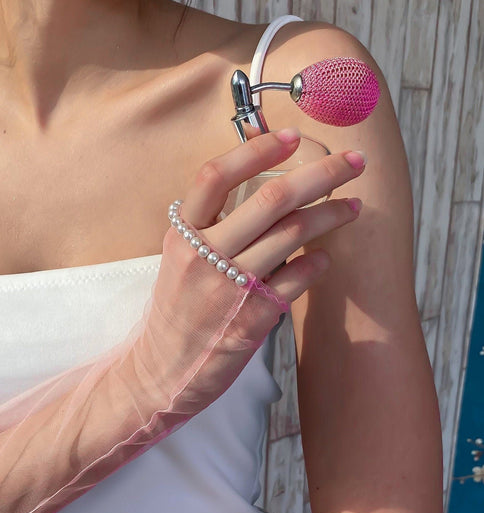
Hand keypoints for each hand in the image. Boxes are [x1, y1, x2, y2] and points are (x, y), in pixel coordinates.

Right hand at [177, 125, 365, 305]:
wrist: (168, 367)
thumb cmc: (179, 307)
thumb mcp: (180, 257)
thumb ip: (211, 222)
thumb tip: (257, 174)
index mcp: (183, 235)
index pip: (217, 176)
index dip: (257, 150)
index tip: (292, 136)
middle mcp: (204, 256)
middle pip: (271, 199)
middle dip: (322, 173)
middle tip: (354, 161)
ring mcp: (230, 287)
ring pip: (293, 234)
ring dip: (332, 214)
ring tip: (353, 207)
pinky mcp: (253, 316)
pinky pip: (298, 278)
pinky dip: (318, 263)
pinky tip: (326, 257)